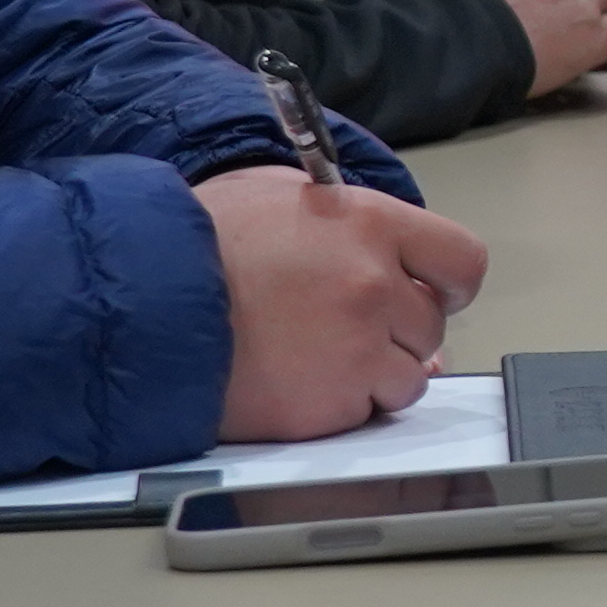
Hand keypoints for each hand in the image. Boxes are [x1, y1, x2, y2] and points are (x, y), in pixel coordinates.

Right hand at [194, 164, 489, 439]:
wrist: (143, 303)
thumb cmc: (200, 244)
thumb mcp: (280, 194)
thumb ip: (349, 220)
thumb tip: (389, 254)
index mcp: (369, 224)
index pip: (463, 259)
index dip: (450, 282)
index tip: (437, 291)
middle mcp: (375, 286)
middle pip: (432, 324)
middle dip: (399, 329)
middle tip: (346, 324)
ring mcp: (357, 350)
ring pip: (410, 377)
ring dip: (376, 372)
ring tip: (317, 355)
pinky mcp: (331, 406)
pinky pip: (366, 412)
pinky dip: (342, 404)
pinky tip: (299, 380)